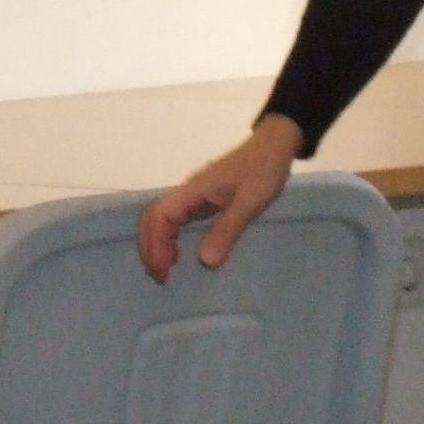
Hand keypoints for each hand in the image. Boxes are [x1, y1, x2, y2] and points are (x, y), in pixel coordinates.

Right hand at [137, 116, 303, 281]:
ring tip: (164, 270)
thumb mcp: (249, 203)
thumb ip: (227, 230)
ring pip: (161, 219)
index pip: (159, 217)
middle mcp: (186, 193)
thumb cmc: (263, 171)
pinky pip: (175, 220)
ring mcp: (192, 196)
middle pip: (152, 218)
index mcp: (192, 191)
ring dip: (156, 244)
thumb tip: (205, 262)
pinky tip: (178, 254)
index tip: (164, 270)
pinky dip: (169, 239)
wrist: (274, 146)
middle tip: (159, 277)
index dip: (155, 245)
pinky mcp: (201, 200)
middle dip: (149, 248)